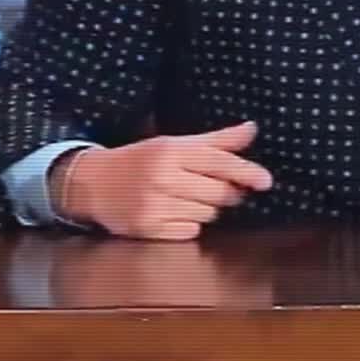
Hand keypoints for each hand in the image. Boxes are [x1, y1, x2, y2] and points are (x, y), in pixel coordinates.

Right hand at [50, 121, 273, 240]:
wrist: (93, 183)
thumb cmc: (140, 160)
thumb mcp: (174, 143)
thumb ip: (216, 140)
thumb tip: (252, 129)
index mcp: (170, 151)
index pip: (219, 162)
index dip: (246, 172)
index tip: (266, 181)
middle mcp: (162, 177)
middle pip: (218, 192)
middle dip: (227, 193)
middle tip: (223, 189)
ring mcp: (154, 206)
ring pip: (207, 213)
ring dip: (208, 208)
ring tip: (191, 198)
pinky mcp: (148, 229)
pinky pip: (190, 231)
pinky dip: (190, 224)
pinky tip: (177, 213)